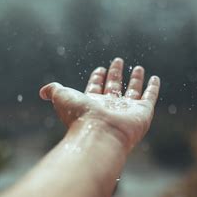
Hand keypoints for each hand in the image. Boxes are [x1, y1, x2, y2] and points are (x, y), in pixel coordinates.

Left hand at [39, 58, 159, 150]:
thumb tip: (41, 92)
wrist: (100, 134)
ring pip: (133, 91)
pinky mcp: (142, 112)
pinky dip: (153, 88)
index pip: (96, 87)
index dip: (97, 77)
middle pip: (113, 87)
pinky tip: (154, 78)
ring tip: (139, 68)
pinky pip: (149, 97)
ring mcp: (127, 110)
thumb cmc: (80, 117)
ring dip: (136, 79)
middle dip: (115, 74)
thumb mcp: (62, 97)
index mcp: (92, 103)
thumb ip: (53, 90)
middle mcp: (110, 107)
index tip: (100, 68)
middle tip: (118, 61)